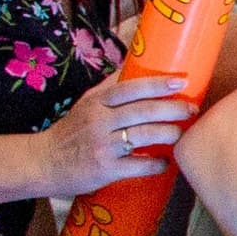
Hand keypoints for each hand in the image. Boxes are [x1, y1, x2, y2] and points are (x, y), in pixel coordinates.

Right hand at [40, 71, 196, 195]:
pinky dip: (157, 164)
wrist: (44, 162)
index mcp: (96, 103)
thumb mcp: (85, 104)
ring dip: (169, 134)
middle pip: (144, 111)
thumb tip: (134, 66)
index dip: (157, 84)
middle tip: (191, 109)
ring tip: (179, 134)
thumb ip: (109, 89)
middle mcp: (99, 121)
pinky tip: (165, 162)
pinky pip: (140, 165)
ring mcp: (103, 146)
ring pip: (145, 135)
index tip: (181, 82)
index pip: (130, 88)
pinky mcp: (106, 169)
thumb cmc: (71, 131)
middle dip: (173, 109)